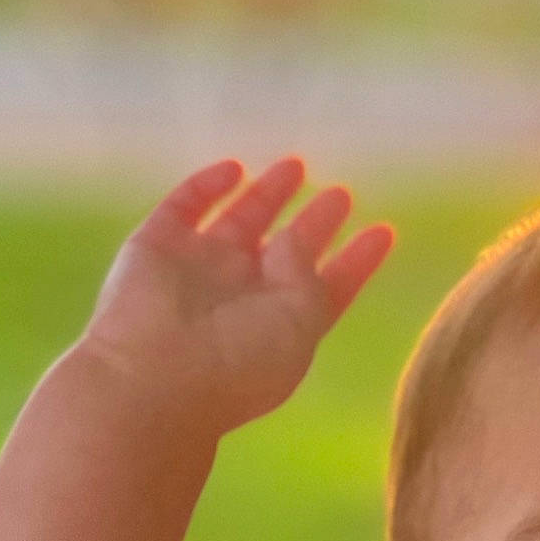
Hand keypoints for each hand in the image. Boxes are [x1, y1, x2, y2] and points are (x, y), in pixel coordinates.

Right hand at [83, 157, 393, 432]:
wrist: (153, 374)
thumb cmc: (238, 361)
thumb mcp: (300, 322)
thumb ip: (310, 276)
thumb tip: (300, 239)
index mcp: (283, 325)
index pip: (329, 286)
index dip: (357, 259)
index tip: (386, 231)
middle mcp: (243, 298)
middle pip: (286, 251)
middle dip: (313, 223)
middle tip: (341, 194)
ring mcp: (199, 271)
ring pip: (240, 222)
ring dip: (267, 194)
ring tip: (296, 166)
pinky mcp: (156, 246)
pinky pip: (184, 206)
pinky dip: (206, 186)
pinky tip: (234, 169)